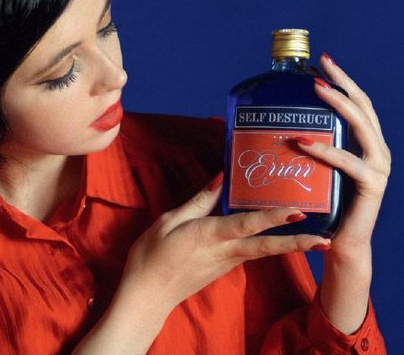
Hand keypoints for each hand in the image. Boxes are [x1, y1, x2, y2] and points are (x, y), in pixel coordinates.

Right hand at [120, 173, 329, 312]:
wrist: (147, 295)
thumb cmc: (152, 254)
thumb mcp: (169, 220)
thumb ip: (198, 201)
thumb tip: (220, 178)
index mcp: (210, 236)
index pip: (247, 225)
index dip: (273, 217)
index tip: (298, 211)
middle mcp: (225, 251)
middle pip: (267, 247)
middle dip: (297, 243)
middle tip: (327, 241)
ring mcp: (227, 263)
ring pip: (263, 251)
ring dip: (289, 245)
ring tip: (315, 237)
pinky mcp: (225, 267)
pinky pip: (251, 252)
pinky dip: (269, 244)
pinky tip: (277, 235)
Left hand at [295, 52, 390, 257]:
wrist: (336, 242)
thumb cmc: (320, 202)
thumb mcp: (314, 166)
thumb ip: (306, 144)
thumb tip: (273, 122)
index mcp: (365, 143)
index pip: (356, 104)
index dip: (342, 80)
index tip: (322, 60)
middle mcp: (376, 151)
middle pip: (363, 107)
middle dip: (342, 82)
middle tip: (320, 66)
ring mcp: (377, 168)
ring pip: (362, 127)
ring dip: (338, 105)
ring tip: (316, 89)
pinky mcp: (371, 187)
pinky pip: (348, 163)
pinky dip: (325, 150)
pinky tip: (302, 141)